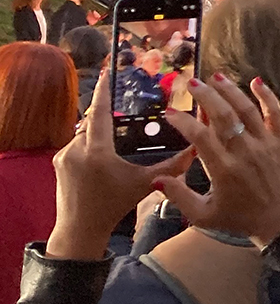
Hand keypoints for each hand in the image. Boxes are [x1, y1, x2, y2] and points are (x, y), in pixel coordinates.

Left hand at [47, 71, 194, 259]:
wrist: (80, 229)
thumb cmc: (114, 206)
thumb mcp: (145, 183)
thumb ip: (172, 167)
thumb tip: (197, 150)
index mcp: (98, 152)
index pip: (100, 113)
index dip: (105, 92)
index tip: (108, 74)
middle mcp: (76, 149)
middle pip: (94, 122)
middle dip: (109, 120)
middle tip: (125, 122)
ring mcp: (64, 156)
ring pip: (85, 133)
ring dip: (99, 134)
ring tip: (115, 146)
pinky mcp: (58, 162)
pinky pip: (76, 144)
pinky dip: (89, 145)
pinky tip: (101, 159)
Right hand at [158, 76, 279, 247]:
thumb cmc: (238, 219)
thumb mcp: (203, 215)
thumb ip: (179, 196)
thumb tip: (157, 178)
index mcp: (223, 170)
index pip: (200, 136)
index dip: (183, 121)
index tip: (170, 112)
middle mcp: (245, 152)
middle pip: (223, 115)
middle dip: (206, 96)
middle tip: (191, 83)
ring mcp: (266, 144)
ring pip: (247, 110)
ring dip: (230, 90)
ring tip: (215, 76)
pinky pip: (276, 113)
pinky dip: (267, 95)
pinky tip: (256, 81)